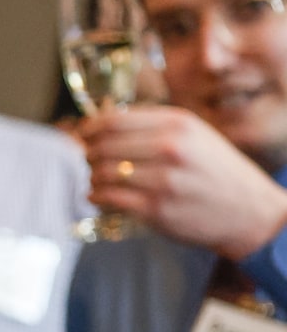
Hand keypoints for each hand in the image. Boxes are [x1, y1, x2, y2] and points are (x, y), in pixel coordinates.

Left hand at [81, 106, 286, 258]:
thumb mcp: (194, 135)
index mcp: (178, 124)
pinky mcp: (155, 209)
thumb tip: (103, 124)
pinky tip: (98, 196)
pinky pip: (109, 199)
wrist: (247, 209)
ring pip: (102, 173)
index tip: (85, 135)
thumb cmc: (215, 170)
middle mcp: (170, 148)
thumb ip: (154, 127)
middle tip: (90, 160)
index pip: (114, 121)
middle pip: (103, 147)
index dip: (91, 129)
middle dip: (89, 154)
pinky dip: (96, 196)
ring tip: (97, 179)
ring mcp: (162, 180)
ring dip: (92, 176)